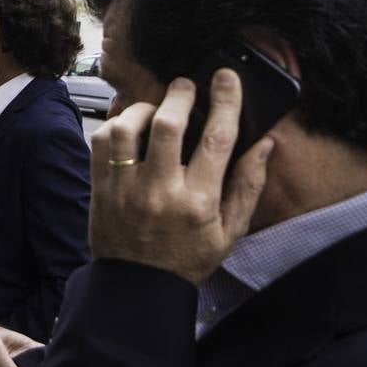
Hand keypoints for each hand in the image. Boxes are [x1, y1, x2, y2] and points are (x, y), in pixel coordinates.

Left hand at [88, 69, 273, 284]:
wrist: (137, 288)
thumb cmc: (186, 259)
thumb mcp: (230, 232)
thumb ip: (248, 186)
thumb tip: (265, 144)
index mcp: (199, 202)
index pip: (217, 139)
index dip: (224, 101)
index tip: (225, 78)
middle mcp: (161, 192)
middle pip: (168, 125)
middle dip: (180, 95)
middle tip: (186, 86)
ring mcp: (126, 189)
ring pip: (127, 128)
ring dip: (143, 108)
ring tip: (155, 109)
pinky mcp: (101, 189)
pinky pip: (101, 143)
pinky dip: (114, 125)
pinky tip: (129, 127)